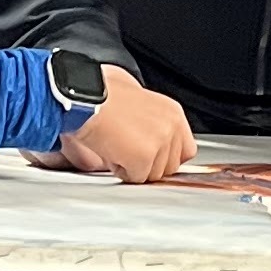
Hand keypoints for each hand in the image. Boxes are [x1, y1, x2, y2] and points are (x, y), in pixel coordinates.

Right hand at [58, 66, 197, 181]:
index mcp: (172, 113)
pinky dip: (120, 170)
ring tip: (117, 146)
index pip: (185, 150)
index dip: (165, 157)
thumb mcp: (137, 96)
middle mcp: (171, 128)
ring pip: (152, 175)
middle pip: (170, 167)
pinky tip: (111, 151)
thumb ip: (151, 118)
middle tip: (127, 149)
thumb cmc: (101, 92)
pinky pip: (135, 178)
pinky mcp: (143, 158)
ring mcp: (159, 143)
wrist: (85, 97)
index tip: (151, 156)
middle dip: (148, 164)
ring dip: (133, 167)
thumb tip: (147, 133)